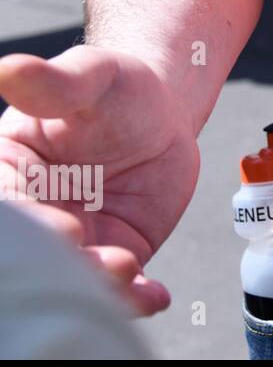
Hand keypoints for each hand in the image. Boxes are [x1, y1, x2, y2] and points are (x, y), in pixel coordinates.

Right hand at [0, 45, 200, 313]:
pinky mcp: (114, 252)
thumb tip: (9, 69)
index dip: (30, 224)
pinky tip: (152, 295)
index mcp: (7, 171)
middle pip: (36, 253)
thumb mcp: (91, 76)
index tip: (63, 227)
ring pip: (75, 278)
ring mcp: (73, 239)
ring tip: (128, 270)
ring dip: (99, 286)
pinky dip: (133, 297)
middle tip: (102, 260)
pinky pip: (117, 285)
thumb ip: (54, 84)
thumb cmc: (116, 89)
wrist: (162, 111)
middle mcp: (34, 213)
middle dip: (65, 265)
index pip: (7, 207)